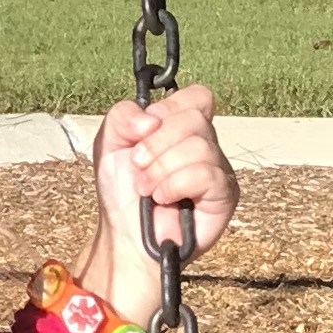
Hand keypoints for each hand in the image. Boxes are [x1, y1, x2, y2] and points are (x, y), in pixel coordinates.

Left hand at [87, 87, 236, 323]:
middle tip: (138, 166)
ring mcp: (218, 169)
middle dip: (155, 144)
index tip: (144, 131)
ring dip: (161, 169)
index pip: (198, 97)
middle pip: (194, 119)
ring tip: (148, 188)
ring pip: (199, 147)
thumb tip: (152, 118)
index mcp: (182, 127)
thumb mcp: (108, 143)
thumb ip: (123, 116)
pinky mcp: (224, 195)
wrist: (124, 235)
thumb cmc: (121, 191)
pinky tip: (163, 199)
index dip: (169, 109)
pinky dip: (175, 185)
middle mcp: (205, 144)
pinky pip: (206, 174)